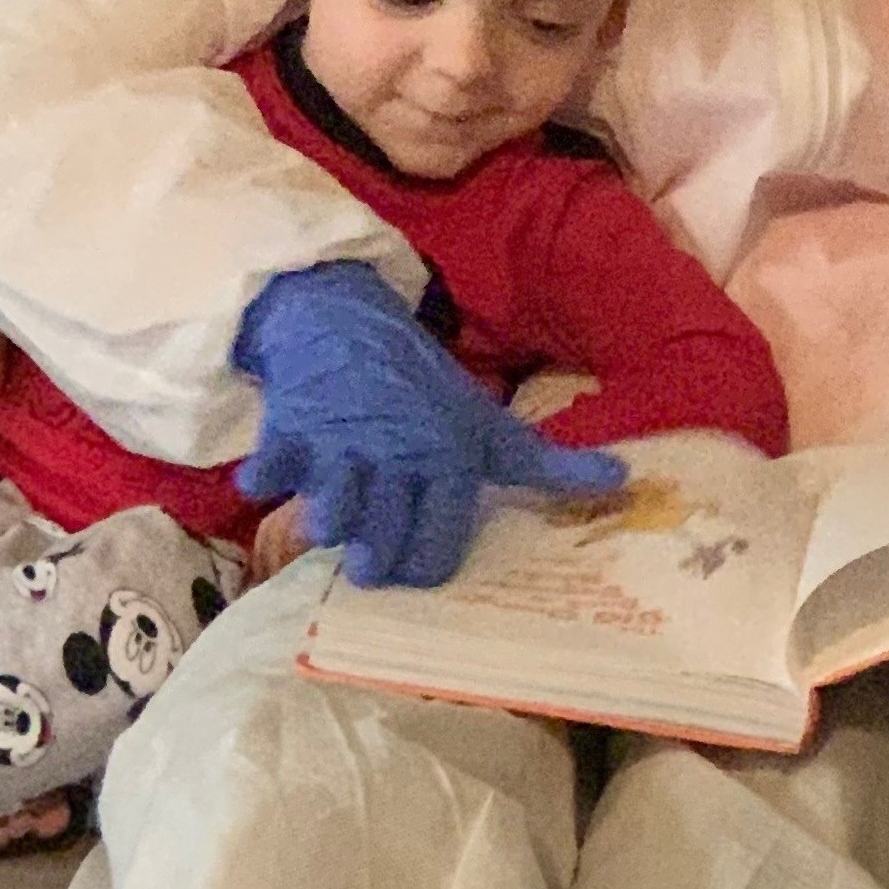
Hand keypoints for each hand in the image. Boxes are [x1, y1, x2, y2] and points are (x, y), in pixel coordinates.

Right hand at [233, 261, 625, 588]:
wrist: (347, 322)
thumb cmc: (424, 388)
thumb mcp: (488, 424)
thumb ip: (548, 465)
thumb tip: (622, 482)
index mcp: (450, 459)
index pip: (438, 550)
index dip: (424, 566)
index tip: (415, 560)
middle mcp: (398, 456)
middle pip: (380, 548)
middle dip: (374, 558)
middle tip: (373, 549)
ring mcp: (340, 446)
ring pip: (329, 519)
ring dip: (327, 522)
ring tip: (336, 510)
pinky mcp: (288, 432)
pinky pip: (269, 476)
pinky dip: (266, 480)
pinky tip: (275, 475)